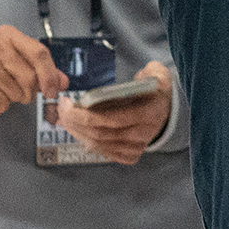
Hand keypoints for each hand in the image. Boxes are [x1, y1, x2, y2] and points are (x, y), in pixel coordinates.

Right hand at [0, 23, 62, 121]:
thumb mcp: (16, 65)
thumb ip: (42, 72)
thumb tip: (64, 82)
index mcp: (8, 34)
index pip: (39, 53)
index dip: (50, 75)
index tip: (53, 92)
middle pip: (30, 77)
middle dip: (26, 92)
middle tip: (11, 91)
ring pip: (16, 93)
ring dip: (8, 100)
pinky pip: (0, 103)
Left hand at [57, 61, 171, 161]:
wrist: (167, 108)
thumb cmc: (155, 88)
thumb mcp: (157, 73)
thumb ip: (149, 72)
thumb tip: (137, 78)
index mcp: (150, 113)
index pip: (111, 119)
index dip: (84, 114)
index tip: (67, 103)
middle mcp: (144, 134)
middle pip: (100, 133)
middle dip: (74, 122)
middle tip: (61, 109)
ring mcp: (137, 147)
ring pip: (98, 144)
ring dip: (76, 132)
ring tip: (63, 118)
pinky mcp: (131, 155)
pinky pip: (103, 151)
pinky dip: (85, 141)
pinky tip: (75, 129)